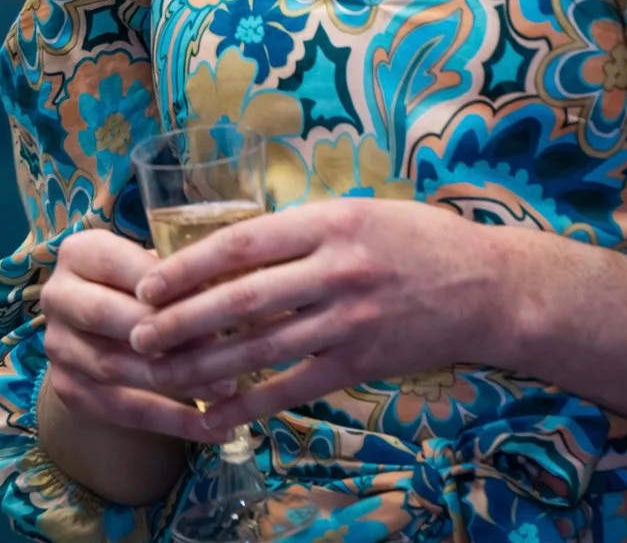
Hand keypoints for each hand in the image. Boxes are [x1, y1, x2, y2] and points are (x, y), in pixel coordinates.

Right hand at [44, 228, 230, 442]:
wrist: (107, 319)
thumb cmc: (151, 281)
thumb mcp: (164, 265)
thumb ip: (188, 274)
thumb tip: (240, 288)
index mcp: (81, 252)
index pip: (125, 268)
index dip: (171, 288)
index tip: (220, 303)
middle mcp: (58, 296)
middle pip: (109, 318)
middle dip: (168, 336)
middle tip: (226, 351)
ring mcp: (57, 346)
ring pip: (115, 368)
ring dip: (174, 382)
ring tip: (227, 391)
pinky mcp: (66, 388)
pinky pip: (120, 410)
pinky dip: (169, 420)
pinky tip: (211, 427)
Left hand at [128, 197, 517, 435]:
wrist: (488, 288)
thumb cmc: (422, 241)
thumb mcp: (364, 213)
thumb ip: (305, 229)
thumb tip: (231, 247)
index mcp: (333, 223)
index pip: (242, 243)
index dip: (188, 265)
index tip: (149, 282)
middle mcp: (338, 270)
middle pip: (240, 300)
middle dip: (180, 320)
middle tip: (138, 334)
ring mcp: (349, 320)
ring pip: (259, 349)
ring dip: (202, 365)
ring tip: (161, 374)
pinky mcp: (360, 362)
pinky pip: (292, 387)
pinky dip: (248, 404)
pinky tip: (214, 415)